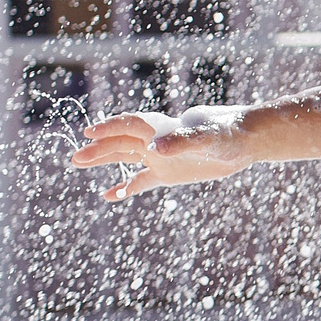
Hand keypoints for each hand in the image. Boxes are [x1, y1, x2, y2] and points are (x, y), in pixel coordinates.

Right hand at [70, 105, 252, 200]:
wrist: (245, 141)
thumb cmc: (228, 133)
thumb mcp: (207, 138)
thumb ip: (181, 141)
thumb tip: (154, 148)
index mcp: (163, 127)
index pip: (130, 125)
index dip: (110, 128)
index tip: (89, 133)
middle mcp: (157, 140)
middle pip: (122, 142)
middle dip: (99, 148)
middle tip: (75, 157)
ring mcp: (161, 157)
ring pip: (126, 157)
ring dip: (105, 161)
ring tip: (78, 163)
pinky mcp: (170, 173)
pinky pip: (142, 180)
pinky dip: (126, 187)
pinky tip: (109, 195)